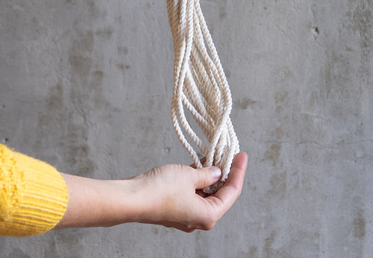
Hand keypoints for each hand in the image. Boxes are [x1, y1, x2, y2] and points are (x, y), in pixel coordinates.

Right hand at [129, 153, 248, 231]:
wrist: (131, 198)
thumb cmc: (159, 190)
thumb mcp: (189, 176)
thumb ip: (207, 174)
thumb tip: (217, 172)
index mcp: (208, 215)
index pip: (232, 192)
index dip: (238, 171)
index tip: (241, 155)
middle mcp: (199, 219)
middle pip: (220, 195)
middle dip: (225, 174)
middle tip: (229, 153)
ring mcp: (186, 215)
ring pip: (205, 194)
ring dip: (210, 176)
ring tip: (214, 155)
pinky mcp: (174, 209)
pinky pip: (192, 194)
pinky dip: (197, 180)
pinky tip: (198, 164)